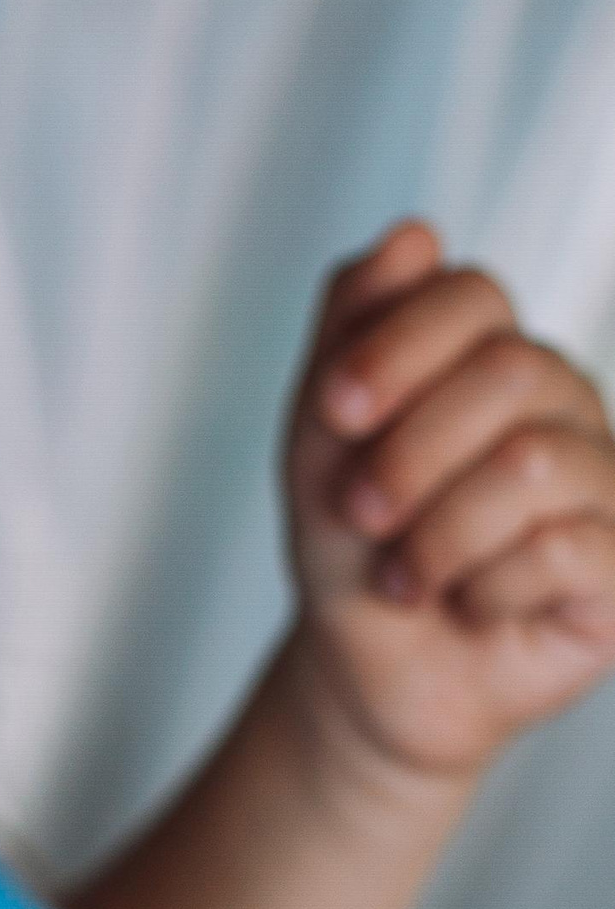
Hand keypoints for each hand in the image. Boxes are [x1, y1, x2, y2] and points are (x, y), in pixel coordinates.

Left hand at [283, 219, 614, 784]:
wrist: (365, 673)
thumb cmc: (352, 549)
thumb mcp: (322, 440)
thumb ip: (352, 330)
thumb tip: (414, 235)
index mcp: (495, 355)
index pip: (471, 293)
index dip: (395, 348)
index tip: (335, 413)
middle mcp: (565, 403)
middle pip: (508, 371)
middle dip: (407, 455)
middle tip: (364, 516)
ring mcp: (604, 480)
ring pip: (530, 465)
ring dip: (435, 536)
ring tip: (408, 576)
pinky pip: (559, 550)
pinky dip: (483, 590)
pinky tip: (473, 607)